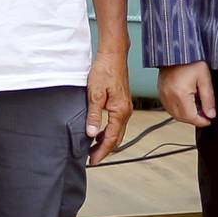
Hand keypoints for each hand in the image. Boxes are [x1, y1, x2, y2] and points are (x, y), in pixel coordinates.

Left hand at [85, 49, 133, 163]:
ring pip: (118, 131)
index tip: (93, 161)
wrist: (113, 55)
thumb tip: (91, 133)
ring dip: (107, 141)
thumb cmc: (105, 70)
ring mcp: (125, 107)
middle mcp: (126, 111)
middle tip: (92, 158)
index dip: (102, 152)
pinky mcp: (122, 102)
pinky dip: (109, 131)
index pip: (111, 138)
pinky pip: (117, 123)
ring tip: (93, 148)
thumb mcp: (94, 94)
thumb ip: (93, 115)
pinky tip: (99, 132)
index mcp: (120, 111)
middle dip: (105, 150)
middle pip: (117, 138)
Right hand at [158, 61, 216, 128]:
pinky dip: (178, 110)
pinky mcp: (160, 91)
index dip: (201, 121)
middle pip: (181, 118)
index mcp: (180, 94)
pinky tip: (187, 104)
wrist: (176, 50)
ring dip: (186, 116)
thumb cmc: (191, 60)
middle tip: (205, 116)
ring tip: (197, 109)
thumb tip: (211, 114)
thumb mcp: (204, 78)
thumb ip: (208, 98)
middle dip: (194, 120)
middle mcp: (169, 96)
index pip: (191, 117)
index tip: (209, 120)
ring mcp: (163, 94)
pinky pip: (169, 107)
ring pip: (174, 114)